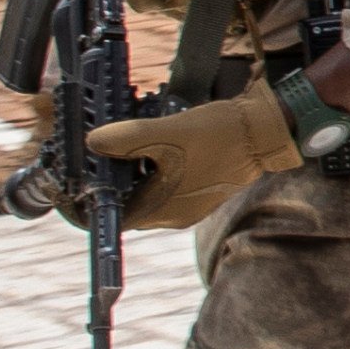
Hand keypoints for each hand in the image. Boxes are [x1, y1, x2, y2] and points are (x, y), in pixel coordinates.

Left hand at [88, 75, 300, 229]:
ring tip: (128, 141)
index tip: (84, 175)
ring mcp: (188, 203)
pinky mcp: (199, 189)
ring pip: (146, 191)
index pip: (115, 216)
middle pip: (129, 202)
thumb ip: (127, 138)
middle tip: (103, 150)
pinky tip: (156, 142)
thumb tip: (93, 141)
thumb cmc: (221, 136)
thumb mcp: (168, 132)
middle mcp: (174, 214)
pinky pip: (165, 184)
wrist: (265, 132)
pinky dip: (154, 167)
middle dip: (114, 178)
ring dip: (134, 170)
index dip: (96, 198)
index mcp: (163, 209)